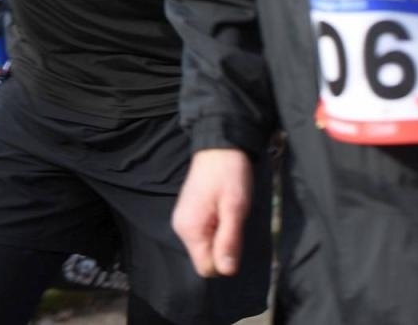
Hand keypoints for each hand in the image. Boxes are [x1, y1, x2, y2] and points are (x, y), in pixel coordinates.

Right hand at [172, 148, 253, 278]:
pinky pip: (204, 233)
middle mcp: (182, 228)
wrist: (220, 146)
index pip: (206, 267)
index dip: (224, 258)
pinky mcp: (189, 214)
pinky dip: (216, 226)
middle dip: (223, 245)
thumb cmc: (230, 174)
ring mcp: (183, 221)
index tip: (234, 234)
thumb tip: (226, 271)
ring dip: (221, 235)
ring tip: (228, 210)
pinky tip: (222, 207)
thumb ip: (229, 239)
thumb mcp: (235, 207)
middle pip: (205, 257)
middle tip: (232, 218)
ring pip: (205, 245)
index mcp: (190, 229)